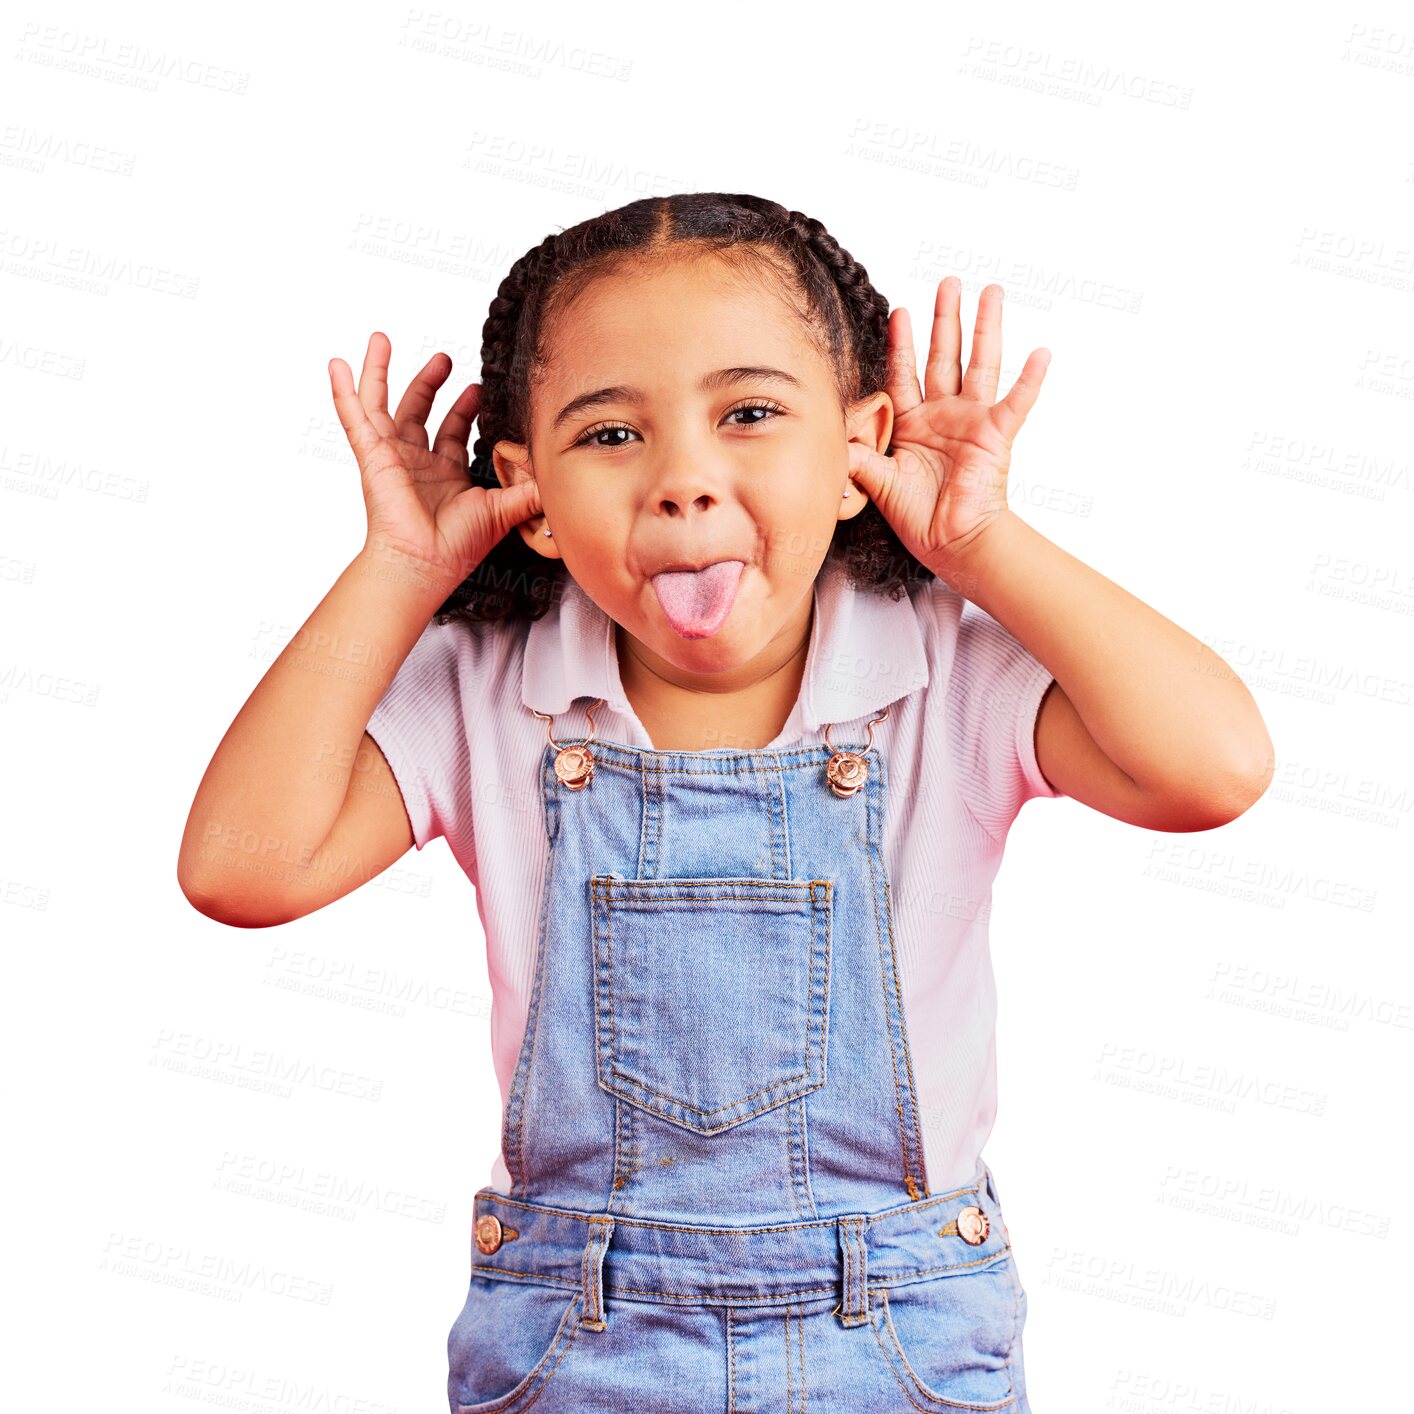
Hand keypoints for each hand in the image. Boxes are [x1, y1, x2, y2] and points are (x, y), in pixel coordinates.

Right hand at [329, 332, 542, 592]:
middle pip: (418, 410)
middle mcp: (416, 463)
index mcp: (445, 474)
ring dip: (380, 372)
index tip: (479, 387)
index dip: (465, 408)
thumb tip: (559, 477)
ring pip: (381, 404)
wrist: (426, 562)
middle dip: (430, 382)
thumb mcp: (504, 509)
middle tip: (446, 358)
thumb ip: (530, 490)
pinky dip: (344, 391)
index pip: (453, 432)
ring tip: (382, 339)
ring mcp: (391, 456)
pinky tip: (338, 365)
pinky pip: (354, 417)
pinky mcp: (373, 455)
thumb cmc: (458, 546)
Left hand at [847, 280, 1049, 573]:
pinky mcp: (997, 435)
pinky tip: (1041, 352)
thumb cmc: (919, 518)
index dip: (900, 344)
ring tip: (991, 293)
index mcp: (914, 424)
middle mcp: (945, 415)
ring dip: (985, 328)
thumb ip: (856, 454)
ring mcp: (973, 421)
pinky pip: (1016, 403)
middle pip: (945, 356)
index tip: (897, 312)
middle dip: (945, 318)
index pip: (904, 373)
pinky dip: (1029, 379)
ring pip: (980, 364)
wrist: (951, 544)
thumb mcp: (877, 482)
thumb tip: (830, 433)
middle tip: (948, 282)